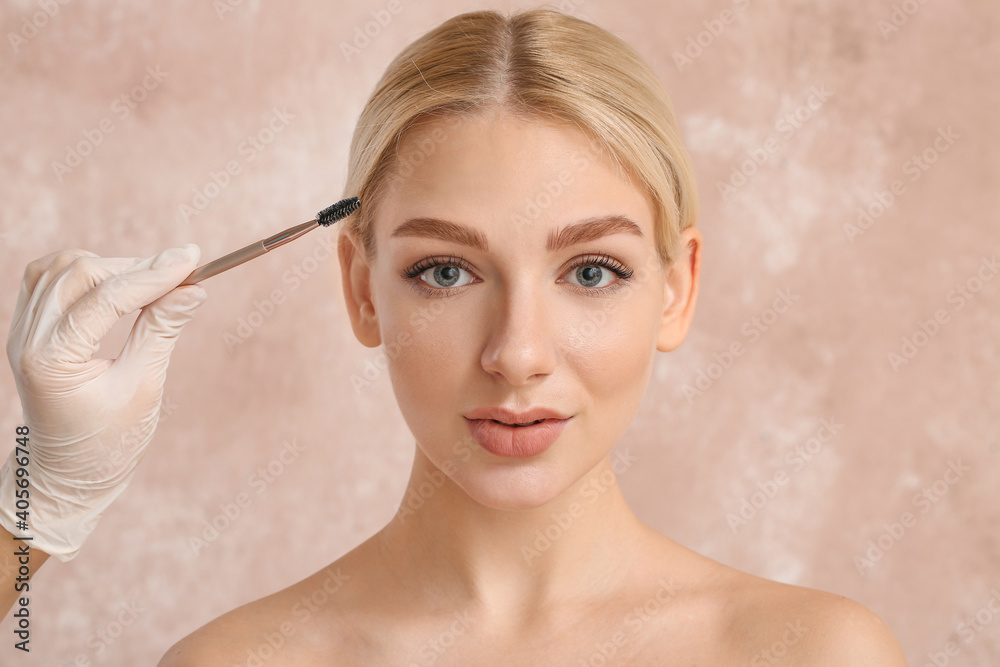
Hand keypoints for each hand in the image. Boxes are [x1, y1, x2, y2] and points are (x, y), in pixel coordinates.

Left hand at [0, 245, 206, 560]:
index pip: (106, 298)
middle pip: (80, 273)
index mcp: (53, 361)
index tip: (193, 259)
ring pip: (62, 267)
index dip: (153, 274)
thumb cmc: (107, 442)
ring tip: (152, 282)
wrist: (66, 474)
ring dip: (111, 265)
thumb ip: (162, 330)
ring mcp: (22, 331)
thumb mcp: (143, 388)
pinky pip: (49, 277)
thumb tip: (192, 288)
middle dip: (135, 266)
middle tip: (182, 272)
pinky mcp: (28, 328)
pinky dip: (85, 271)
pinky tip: (116, 283)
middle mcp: (27, 339)